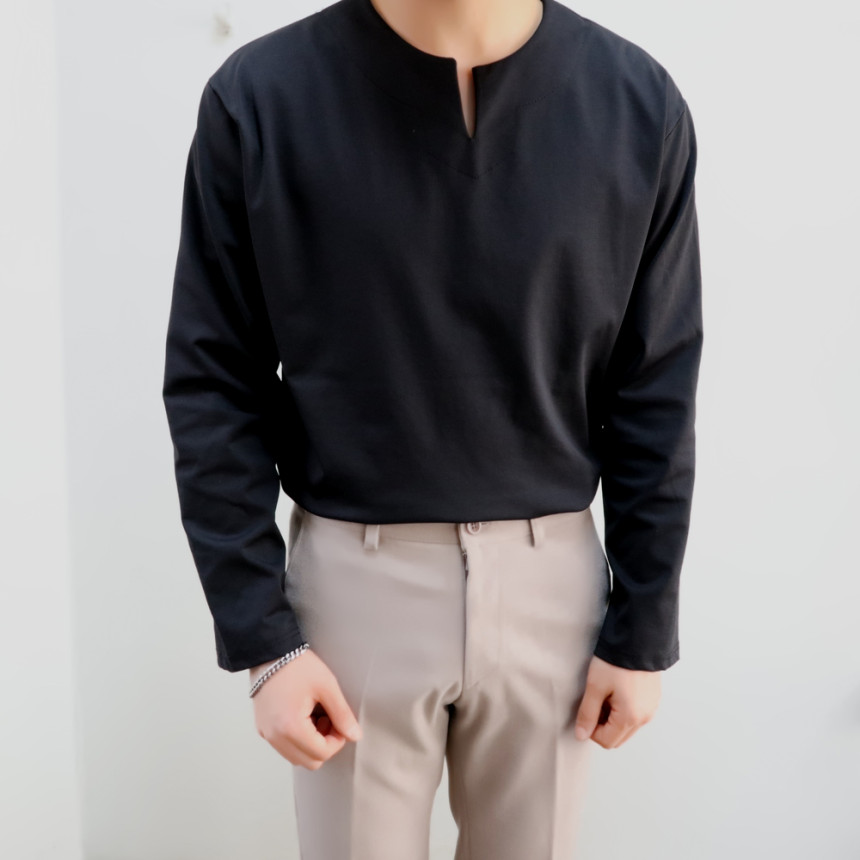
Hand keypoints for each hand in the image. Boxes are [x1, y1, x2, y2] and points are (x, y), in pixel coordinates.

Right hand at [250, 648, 362, 768]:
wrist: (270, 651)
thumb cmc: (298, 665)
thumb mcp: (327, 686)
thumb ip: (342, 714)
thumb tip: (355, 735)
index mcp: (290, 727)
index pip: (321, 754)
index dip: (337, 741)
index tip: (340, 722)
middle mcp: (274, 736)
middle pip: (309, 762)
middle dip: (324, 745)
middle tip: (329, 719)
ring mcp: (266, 733)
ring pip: (296, 757)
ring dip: (311, 743)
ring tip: (315, 715)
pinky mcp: (262, 728)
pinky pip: (284, 746)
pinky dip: (297, 739)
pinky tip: (303, 715)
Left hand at [573, 655, 661, 748]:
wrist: (638, 638)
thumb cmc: (615, 661)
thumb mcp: (595, 686)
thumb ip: (587, 713)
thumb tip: (581, 735)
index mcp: (631, 718)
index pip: (606, 741)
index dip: (591, 729)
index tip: (586, 710)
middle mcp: (645, 718)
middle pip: (618, 737)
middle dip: (602, 725)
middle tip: (595, 701)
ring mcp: (652, 709)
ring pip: (627, 727)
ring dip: (613, 718)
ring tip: (606, 693)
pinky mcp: (653, 699)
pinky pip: (636, 715)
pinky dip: (624, 710)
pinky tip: (617, 690)